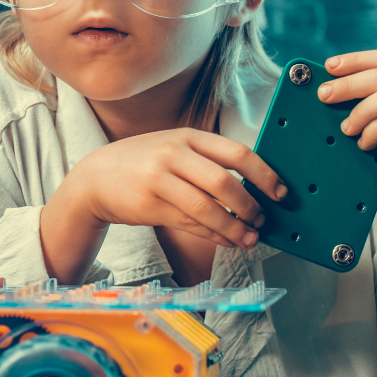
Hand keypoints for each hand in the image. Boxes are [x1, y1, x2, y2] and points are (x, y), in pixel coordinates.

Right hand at [48, 128, 286, 248]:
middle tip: (262, 220)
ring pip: (208, 208)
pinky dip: (215, 235)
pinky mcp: (149, 205)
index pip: (236, 152)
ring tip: (249, 238)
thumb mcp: (174, 149)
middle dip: (250, 206)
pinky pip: (191, 224)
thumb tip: (252, 187)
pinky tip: (227, 240)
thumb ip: (206, 161)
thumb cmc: (144, 164)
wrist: (95, 178)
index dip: (264, 174)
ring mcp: (159, 179)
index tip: (281, 192)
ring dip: (234, 227)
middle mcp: (173, 153)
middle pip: (224, 182)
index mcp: (187, 136)